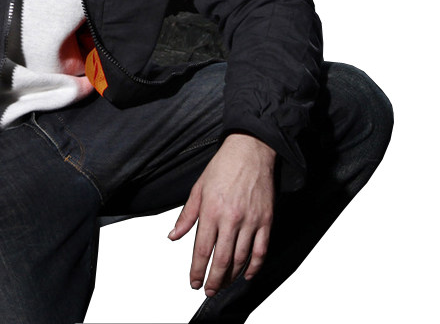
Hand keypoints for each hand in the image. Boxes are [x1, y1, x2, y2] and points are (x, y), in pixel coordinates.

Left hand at [168, 133, 274, 295]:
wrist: (250, 150)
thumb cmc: (223, 166)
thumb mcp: (198, 187)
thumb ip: (186, 215)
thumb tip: (174, 236)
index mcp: (211, 210)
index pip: (202, 249)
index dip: (197, 270)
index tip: (193, 282)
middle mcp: (231, 218)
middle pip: (222, 259)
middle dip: (214, 279)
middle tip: (208, 291)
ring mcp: (250, 220)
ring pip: (242, 258)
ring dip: (232, 276)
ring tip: (224, 285)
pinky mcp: (266, 220)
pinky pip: (261, 250)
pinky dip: (254, 266)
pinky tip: (247, 274)